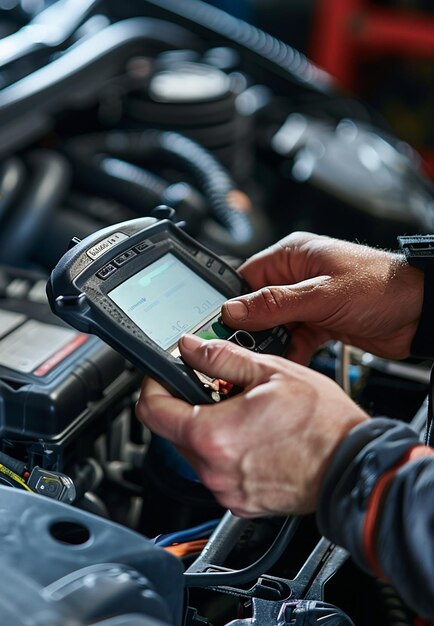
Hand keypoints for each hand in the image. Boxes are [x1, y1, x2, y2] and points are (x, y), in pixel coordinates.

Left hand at [135, 335, 368, 516]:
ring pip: (192, 450)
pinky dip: (221, 449)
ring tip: (239, 409)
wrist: (355, 468)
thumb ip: (221, 358)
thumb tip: (191, 347)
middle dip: (184, 403)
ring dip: (204, 425)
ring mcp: (225, 490)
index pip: (152, 410)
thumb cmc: (323, 425)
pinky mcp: (238, 502)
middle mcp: (212, 469)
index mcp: (212, 435)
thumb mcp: (271, 372)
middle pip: (171, 429)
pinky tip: (249, 434)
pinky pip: (214, 470)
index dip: (153, 385)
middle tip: (213, 386)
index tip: (163, 374)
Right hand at [220, 232, 423, 363]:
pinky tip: (289, 361)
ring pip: (273, 325)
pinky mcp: (319, 323)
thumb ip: (275, 303)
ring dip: (271, 341)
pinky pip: (294, 338)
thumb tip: (234, 309)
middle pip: (256, 304)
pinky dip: (291, 351)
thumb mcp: (322, 294)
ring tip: (266, 355)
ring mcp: (307, 302)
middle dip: (251, 326)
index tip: (219, 323)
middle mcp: (296, 277)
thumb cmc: (383, 286)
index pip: (246, 277)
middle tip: (242, 345)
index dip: (231, 301)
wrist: (424, 314)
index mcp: (292, 256)